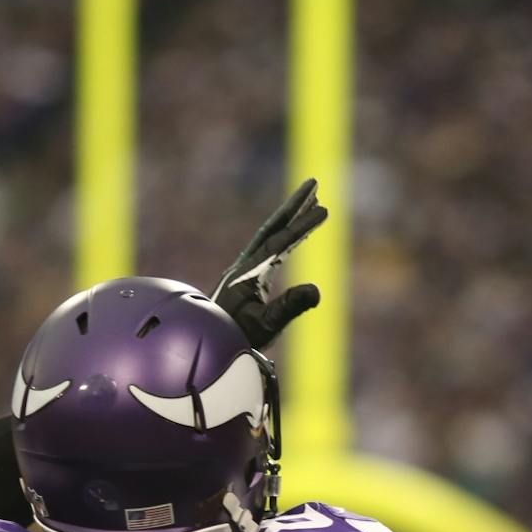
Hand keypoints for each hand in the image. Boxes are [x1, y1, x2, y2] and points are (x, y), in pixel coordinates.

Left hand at [212, 178, 326, 347]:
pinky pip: (267, 249)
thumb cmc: (237, 339)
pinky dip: (282, 236)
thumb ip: (290, 307)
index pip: (282, 242)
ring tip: (310, 202)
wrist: (207, 348)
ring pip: (270, 236)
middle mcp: (245, 266)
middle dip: (295, 206)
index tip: (324, 210)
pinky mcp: (245, 279)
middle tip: (314, 184)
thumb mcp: (267, 325)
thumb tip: (317, 291)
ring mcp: (244, 271)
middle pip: (273, 228)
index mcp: (249, 273)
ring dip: (290, 218)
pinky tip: (290, 235)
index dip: (303, 226)